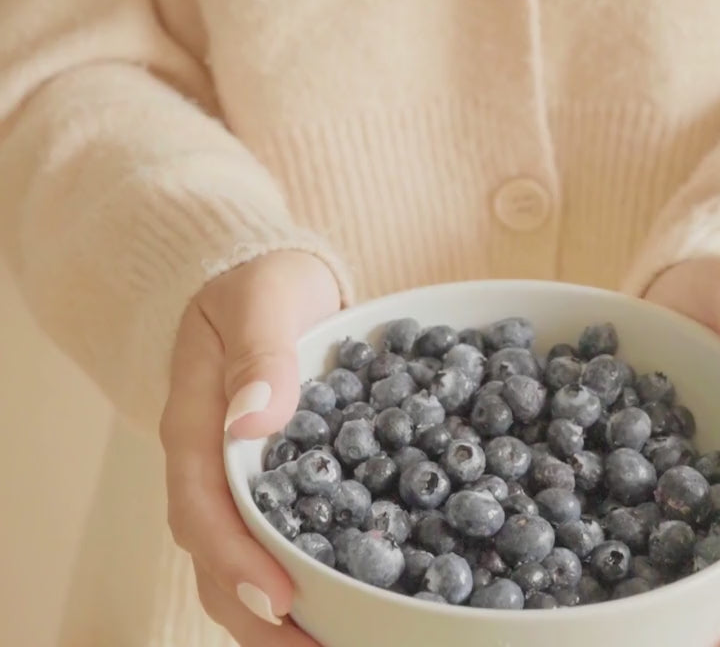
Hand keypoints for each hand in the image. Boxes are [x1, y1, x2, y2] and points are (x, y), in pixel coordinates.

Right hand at [160, 250, 340, 644]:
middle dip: (258, 612)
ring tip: (334, 643)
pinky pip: (280, 534)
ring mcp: (238, 476)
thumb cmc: (258, 285)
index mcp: (197, 424)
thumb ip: (259, 353)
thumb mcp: (261, 301)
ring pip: (242, 557)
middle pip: (216, 555)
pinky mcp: (274, 478)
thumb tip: (255, 417)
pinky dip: (306, 571)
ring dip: (278, 610)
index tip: (281, 597)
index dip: (235, 558)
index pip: (201, 506)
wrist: (266, 283)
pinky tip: (349, 595)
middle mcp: (211, 463)